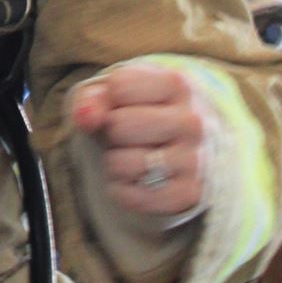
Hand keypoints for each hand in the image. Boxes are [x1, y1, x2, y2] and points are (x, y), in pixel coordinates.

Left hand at [72, 64, 210, 219]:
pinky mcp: (188, 194)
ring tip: (132, 155)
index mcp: (177, 85)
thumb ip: (92, 98)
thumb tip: (87, 118)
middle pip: (119, 126)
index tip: (124, 105)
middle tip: (129, 135)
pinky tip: (136, 179)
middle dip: (112, 132)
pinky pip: (133, 197)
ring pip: (122, 164)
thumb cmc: (141, 111)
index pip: (119, 87)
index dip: (110, 99)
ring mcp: (194, 160)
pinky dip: (122, 190)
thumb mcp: (117, 93)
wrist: (182, 143)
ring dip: (114, 163)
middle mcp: (191, 122)